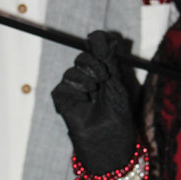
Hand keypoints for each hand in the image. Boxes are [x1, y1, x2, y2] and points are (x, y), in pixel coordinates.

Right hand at [52, 30, 138, 175]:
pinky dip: (75, 88)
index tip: (102, 37)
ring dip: (87, 77)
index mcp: (103, 74)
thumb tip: (109, 38)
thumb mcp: (117, 86)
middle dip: (94, 63)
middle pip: (84, 55)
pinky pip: (63, 85)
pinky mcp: (63, 100)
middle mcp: (88, 79)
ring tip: (95, 92)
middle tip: (103, 77)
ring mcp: (74, 90)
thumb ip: (110, 62)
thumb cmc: (117, 119)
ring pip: (73, 69)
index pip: (97, 50)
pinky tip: (85, 99)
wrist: (109, 142)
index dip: (98, 41)